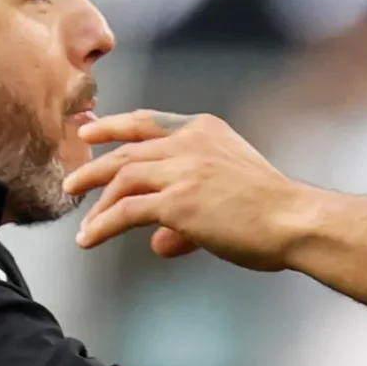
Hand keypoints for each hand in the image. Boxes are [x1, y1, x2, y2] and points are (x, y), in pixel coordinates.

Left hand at [66, 110, 314, 270]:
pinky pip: (126, 210)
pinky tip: (90, 238)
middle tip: (72, 179)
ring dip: (95, 196)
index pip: (149, 122)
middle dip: (95, 163)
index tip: (91, 129)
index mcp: (204, 130)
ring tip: (78, 215)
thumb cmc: (273, 213)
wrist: (294, 221)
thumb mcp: (229, 197)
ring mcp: (182, 170)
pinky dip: (103, 225)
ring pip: (122, 176)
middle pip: (128, 148)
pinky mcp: (177, 201)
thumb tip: (156, 243)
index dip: (115, 125)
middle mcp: (189, 142)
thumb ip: (187, 217)